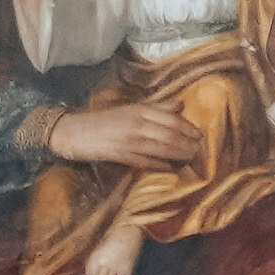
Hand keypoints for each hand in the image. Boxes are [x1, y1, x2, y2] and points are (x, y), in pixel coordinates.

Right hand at [52, 100, 196, 172]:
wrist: (73, 132)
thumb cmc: (103, 120)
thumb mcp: (130, 109)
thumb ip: (155, 107)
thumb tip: (180, 104)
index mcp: (139, 109)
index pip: (170, 117)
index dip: (187, 127)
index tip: (200, 134)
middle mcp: (136, 123)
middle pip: (169, 133)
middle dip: (187, 142)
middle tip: (200, 149)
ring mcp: (129, 140)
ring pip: (160, 148)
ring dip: (178, 154)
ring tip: (191, 158)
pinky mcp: (121, 155)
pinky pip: (145, 161)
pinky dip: (159, 165)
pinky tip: (170, 169)